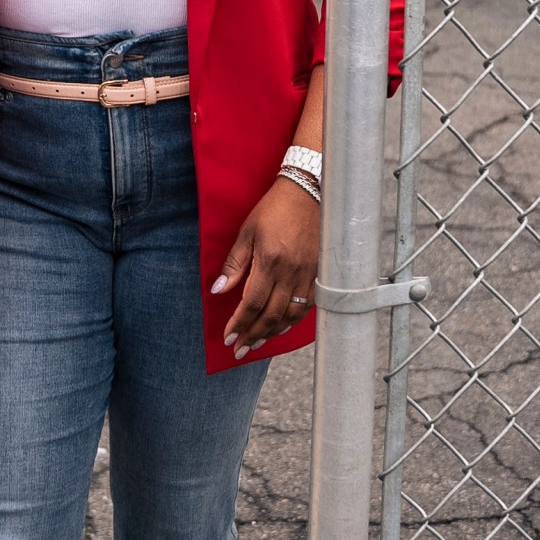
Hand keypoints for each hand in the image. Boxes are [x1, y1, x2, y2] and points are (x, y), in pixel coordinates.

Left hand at [214, 176, 320, 358]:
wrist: (309, 191)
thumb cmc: (275, 209)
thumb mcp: (247, 232)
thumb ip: (234, 264)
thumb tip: (218, 290)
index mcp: (270, 262)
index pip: (252, 303)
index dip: (239, 323)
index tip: (229, 337)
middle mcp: (291, 272)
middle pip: (272, 315)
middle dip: (254, 335)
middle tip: (240, 349)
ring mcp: (308, 274)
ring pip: (291, 315)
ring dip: (273, 332)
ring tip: (257, 342)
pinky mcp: (320, 273)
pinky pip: (308, 305)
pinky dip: (293, 320)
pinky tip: (282, 327)